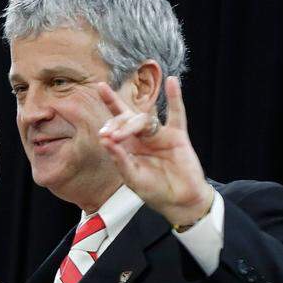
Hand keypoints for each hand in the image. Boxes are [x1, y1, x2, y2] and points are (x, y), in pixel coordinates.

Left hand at [96, 76, 212, 226]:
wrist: (180, 201)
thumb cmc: (155, 191)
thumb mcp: (133, 178)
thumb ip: (120, 159)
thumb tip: (104, 140)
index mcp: (129, 147)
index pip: (116, 128)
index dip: (109, 125)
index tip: (102, 132)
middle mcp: (142, 138)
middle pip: (127, 118)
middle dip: (118, 122)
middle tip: (111, 133)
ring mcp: (160, 135)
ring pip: (146, 119)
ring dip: (135, 122)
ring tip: (127, 131)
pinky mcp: (178, 136)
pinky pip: (177, 114)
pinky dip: (175, 98)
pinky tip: (172, 82)